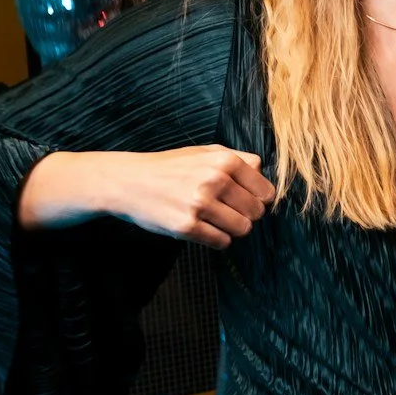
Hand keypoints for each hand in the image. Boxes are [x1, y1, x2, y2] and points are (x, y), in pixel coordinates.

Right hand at [33, 145, 274, 246]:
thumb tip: (262, 172)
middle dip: (246, 215)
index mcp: (224, 161)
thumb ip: (238, 158)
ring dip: (233, 229)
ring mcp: (200, 205)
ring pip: (242, 229)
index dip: (259, 200)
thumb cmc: (171, 168)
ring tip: (217, 221)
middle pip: (256, 212)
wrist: (129, 182)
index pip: (266, 192)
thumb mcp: (205, 152)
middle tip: (229, 212)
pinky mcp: (186, 227)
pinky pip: (221, 242)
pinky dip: (217, 239)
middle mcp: (215, 181)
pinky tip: (205, 229)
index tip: (247, 201)